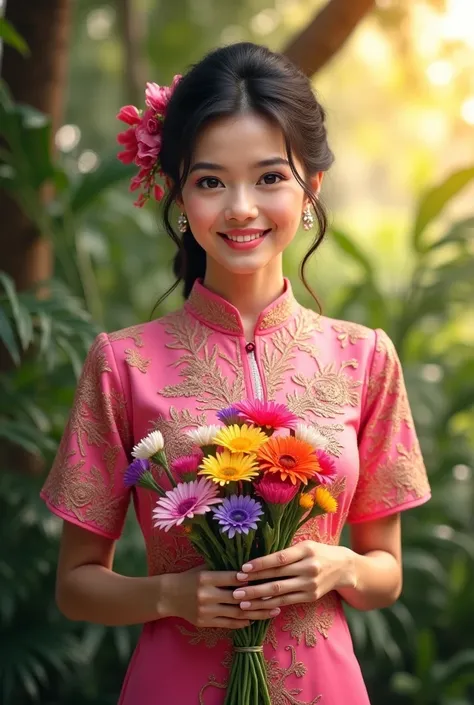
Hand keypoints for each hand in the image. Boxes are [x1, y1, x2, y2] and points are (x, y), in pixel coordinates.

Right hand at [161, 566, 280, 628]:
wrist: (169, 596)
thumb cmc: (189, 578)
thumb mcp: (203, 568)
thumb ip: (222, 567)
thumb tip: (247, 563)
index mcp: (206, 578)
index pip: (232, 578)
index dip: (249, 579)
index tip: (266, 578)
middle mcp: (207, 595)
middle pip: (238, 598)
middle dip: (259, 598)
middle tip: (277, 596)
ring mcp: (207, 611)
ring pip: (236, 613)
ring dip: (256, 613)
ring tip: (272, 611)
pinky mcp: (205, 622)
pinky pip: (228, 623)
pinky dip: (243, 622)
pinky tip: (255, 619)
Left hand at [231, 541, 355, 611]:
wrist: (343, 568)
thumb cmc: (317, 552)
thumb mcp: (304, 545)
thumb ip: (286, 552)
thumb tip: (257, 559)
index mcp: (306, 550)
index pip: (280, 558)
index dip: (261, 564)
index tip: (243, 568)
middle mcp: (309, 568)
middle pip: (277, 577)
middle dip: (254, 584)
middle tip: (236, 588)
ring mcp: (310, 585)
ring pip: (280, 593)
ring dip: (259, 598)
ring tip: (242, 602)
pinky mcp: (310, 597)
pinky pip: (287, 602)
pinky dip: (271, 605)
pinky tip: (258, 607)